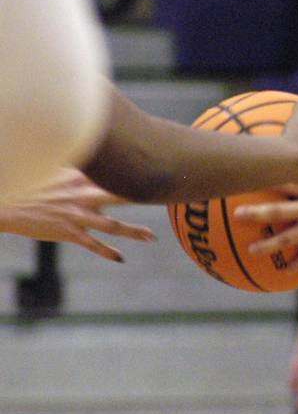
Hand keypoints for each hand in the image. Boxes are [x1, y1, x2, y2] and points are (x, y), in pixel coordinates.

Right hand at [0, 168, 154, 261]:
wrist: (6, 201)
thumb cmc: (31, 181)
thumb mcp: (56, 167)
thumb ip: (80, 166)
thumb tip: (95, 155)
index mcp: (82, 177)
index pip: (115, 174)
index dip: (135, 173)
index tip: (157, 170)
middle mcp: (83, 195)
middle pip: (121, 196)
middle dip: (143, 198)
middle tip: (165, 199)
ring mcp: (76, 215)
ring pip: (112, 225)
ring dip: (134, 231)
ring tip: (152, 237)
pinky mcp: (67, 232)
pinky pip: (92, 245)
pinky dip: (107, 252)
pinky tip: (120, 258)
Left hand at [236, 179, 297, 271]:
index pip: (287, 179)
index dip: (268, 177)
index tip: (249, 176)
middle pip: (279, 209)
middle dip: (256, 212)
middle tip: (237, 214)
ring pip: (287, 236)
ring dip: (268, 244)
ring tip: (251, 250)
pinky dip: (295, 264)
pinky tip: (283, 271)